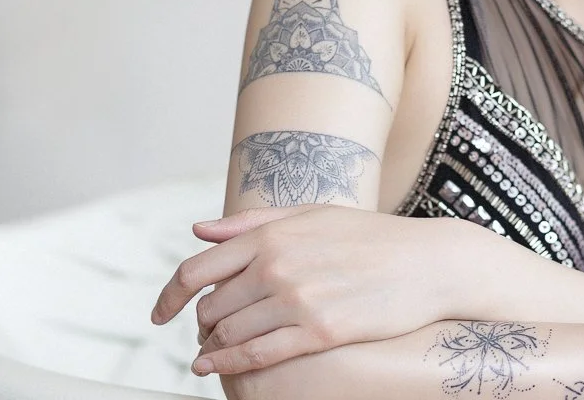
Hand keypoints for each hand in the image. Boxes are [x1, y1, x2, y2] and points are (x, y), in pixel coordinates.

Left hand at [150, 205, 469, 375]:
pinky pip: (257, 356)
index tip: (159, 313)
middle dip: (199, 324)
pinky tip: (216, 370)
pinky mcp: (318, 332)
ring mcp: (298, 299)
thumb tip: (199, 230)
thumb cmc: (369, 237)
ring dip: (211, 348)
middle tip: (203, 333)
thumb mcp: (312, 214)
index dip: (169, 294)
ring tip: (210, 353)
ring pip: (229, 335)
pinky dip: (228, 366)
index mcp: (274, 234)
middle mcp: (279, 264)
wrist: (425, 262)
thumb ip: (253, 223)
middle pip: (210, 306)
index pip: (199, 267)